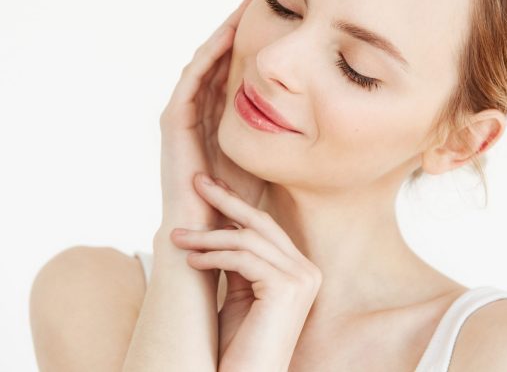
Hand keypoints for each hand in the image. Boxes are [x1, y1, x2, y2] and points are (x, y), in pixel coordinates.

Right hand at [158, 0, 264, 228]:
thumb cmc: (243, 206)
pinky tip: (226, 36)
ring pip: (204, 65)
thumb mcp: (270, 161)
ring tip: (245, 7)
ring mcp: (186, 120)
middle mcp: (202, 116)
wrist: (213, 238)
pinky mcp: (175, 126)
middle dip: (238, 31)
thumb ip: (282, 137)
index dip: (254, 46)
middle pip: (220, 62)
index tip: (280, 20)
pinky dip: (206, 57)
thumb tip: (322, 115)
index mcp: (221, 122)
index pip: (236, 73)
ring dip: (222, 35)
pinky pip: (190, 82)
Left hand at [170, 173, 322, 371]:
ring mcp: (302, 279)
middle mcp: (307, 271)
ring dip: (207, 235)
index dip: (236, 205)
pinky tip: (191, 261)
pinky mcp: (288, 288)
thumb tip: (218, 225)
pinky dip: (213, 256)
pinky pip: (244, 259)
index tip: (208, 188)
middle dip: (226, 200)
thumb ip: (238, 261)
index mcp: (299, 270)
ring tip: (176, 237)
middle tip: (195, 182)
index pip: (266, 228)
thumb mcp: (239, 293)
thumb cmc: (239, 347)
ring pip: (248, 239)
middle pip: (261, 223)